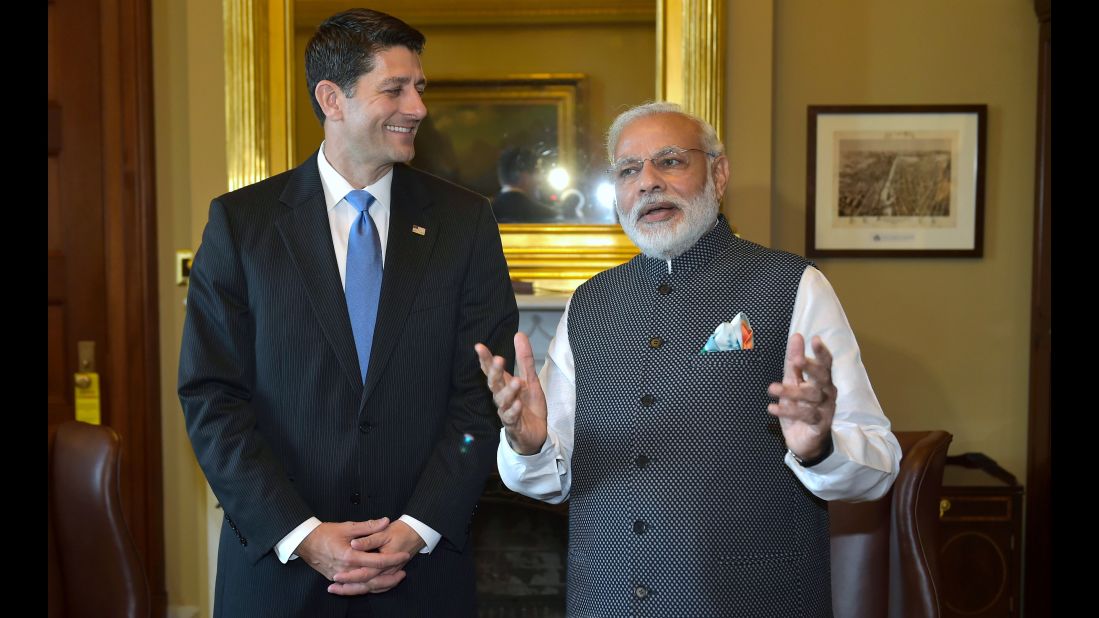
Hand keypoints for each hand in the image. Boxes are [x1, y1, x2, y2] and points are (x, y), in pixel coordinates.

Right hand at [295, 518, 409, 595]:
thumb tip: (385, 521)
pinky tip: (375, 585)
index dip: (393, 559)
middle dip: (390, 578)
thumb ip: (368, 526)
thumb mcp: (347, 527)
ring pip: (364, 586)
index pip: (377, 561)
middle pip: (372, 579)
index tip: (404, 555)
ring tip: (393, 580)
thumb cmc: (324, 533)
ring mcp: (340, 576)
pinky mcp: (336, 579)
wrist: (304, 542)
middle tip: (403, 573)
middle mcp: (346, 570)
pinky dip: (366, 587)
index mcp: (350, 556)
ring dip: (380, 585)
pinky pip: (354, 587)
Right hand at [474, 333, 547, 454]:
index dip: (485, 359)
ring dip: (509, 391)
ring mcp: (506, 411)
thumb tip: (519, 334)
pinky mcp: (514, 425)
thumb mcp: (530, 380)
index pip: (491, 370)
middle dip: (495, 372)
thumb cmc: (528, 406)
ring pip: (502, 401)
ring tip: (517, 381)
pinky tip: (518, 404)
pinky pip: (511, 418)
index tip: (479, 346)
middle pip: (494, 384)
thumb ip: (524, 359)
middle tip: (499, 360)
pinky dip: (514, 411)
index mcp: (504, 385)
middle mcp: (501, 397)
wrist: (534, 434)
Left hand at [767, 334, 835, 460]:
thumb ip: (793, 361)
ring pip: (810, 396)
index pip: (826, 364)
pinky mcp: (819, 424)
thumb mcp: (793, 382)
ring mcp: (825, 409)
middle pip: (822, 378)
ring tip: (771, 388)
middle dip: (811, 368)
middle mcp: (827, 393)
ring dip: (790, 391)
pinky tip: (772, 408)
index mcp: (823, 381)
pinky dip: (787, 411)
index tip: (814, 339)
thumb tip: (797, 336)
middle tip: (797, 361)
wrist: (802, 440)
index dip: (821, 352)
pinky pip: (805, 415)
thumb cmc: (800, 407)